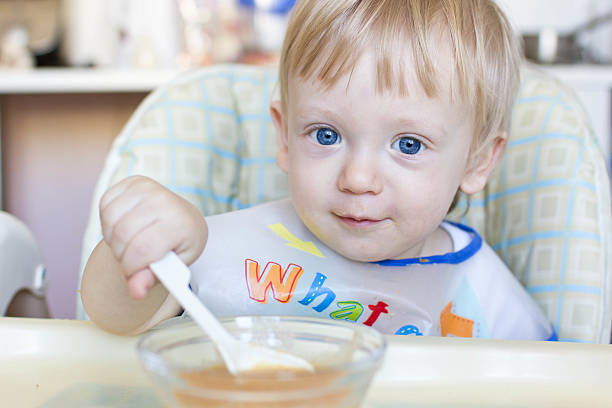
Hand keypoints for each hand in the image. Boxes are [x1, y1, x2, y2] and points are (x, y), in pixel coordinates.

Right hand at [99, 175, 206, 298]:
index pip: (142, 249)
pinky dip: (109, 222)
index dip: (131, 268)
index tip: (135, 274)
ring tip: (130, 243)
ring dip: (113, 239)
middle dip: (122, 255)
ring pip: (111, 221)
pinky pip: (105, 205)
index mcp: (179, 222)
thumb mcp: (175, 266)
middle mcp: (163, 200)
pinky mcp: (132, 182)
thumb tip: (135, 291)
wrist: (184, 218)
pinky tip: (125, 226)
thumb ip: (153, 279)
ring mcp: (147, 187)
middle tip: (133, 259)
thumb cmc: (181, 242)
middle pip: (123, 235)